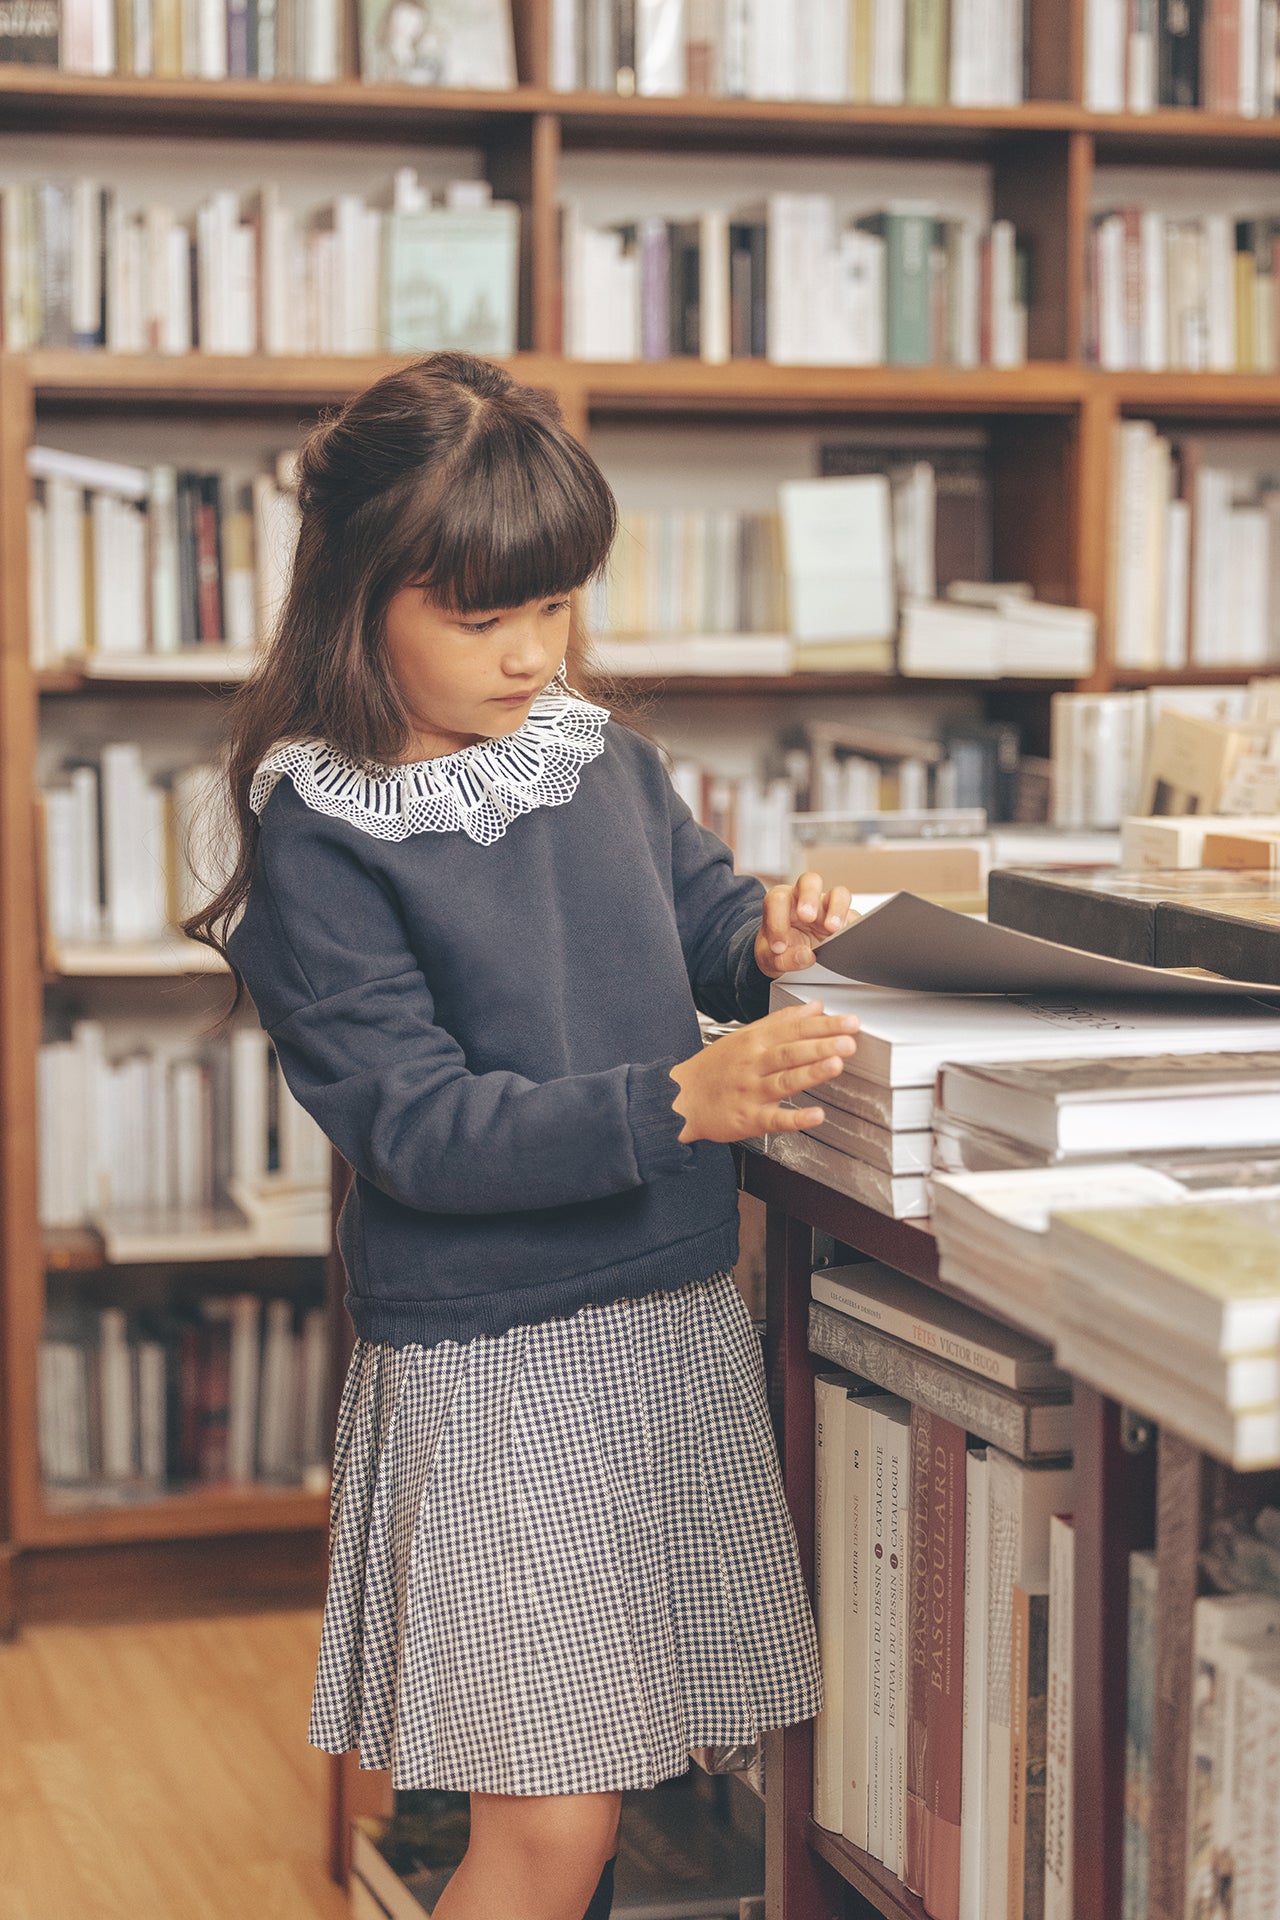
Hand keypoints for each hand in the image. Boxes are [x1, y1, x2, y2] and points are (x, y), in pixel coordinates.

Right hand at [668, 1003, 859, 1144]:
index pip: (793, 1029)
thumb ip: (781, 1022)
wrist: (679, 1099)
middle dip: (821, 1045)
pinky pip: (774, 1119)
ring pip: (784, 1080)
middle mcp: (753, 1065)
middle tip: (849, 1040)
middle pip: (790, 1052)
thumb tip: (814, 1008)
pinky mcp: (748, 1119)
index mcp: (754, 1042)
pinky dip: (796, 1118)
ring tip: (837, 1065)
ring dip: (811, 1073)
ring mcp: (751, 1092)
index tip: (849, 1022)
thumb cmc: (714, 1068)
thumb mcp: (745, 1036)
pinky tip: (816, 1115)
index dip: (823, 1025)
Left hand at [754, 871, 857, 979]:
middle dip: (809, 898)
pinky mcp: (845, 920)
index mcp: (782, 902)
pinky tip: (849, 939)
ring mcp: (828, 908)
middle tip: (807, 917)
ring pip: (839, 894)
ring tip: (832, 929)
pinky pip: (854, 917)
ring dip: (837, 909)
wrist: (791, 956)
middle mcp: (805, 899)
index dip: (777, 921)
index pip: (778, 899)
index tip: (779, 947)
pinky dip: (854, 926)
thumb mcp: (772, 959)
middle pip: (810, 881)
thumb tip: (806, 956)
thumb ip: (784, 959)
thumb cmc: (779, 949)